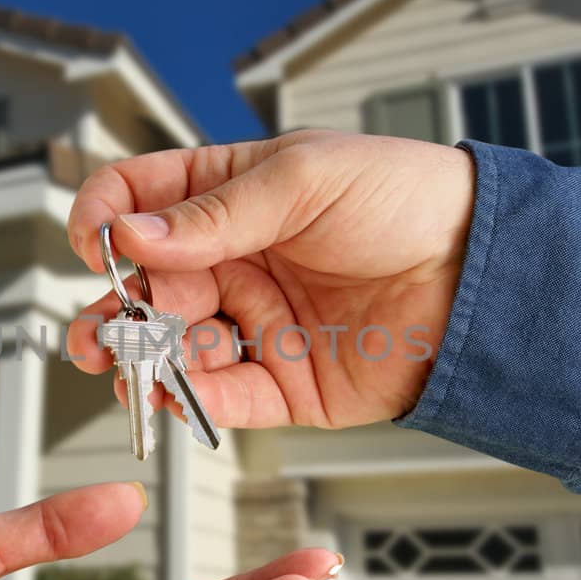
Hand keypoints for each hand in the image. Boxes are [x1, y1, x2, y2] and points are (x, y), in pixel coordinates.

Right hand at [66, 129, 473, 428]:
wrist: (484, 272)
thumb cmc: (408, 200)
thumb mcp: (305, 179)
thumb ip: (214, 213)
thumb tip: (131, 235)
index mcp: (232, 196)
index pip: (142, 202)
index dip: (108, 219)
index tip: (97, 242)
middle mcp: (235, 262)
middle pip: (147, 287)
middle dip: (112, 310)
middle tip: (97, 332)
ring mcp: (257, 324)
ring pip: (174, 349)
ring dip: (141, 360)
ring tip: (125, 367)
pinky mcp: (285, 383)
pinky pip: (223, 398)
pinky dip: (192, 400)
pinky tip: (174, 395)